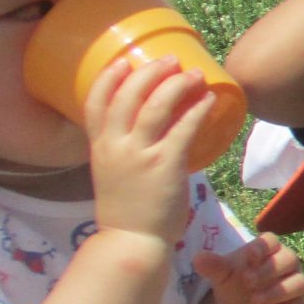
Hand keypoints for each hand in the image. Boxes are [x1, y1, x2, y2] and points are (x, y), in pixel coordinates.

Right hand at [87, 55, 216, 244]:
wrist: (131, 243)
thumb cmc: (127, 211)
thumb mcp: (111, 174)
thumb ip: (124, 153)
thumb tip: (149, 136)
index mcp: (99, 148)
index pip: (95, 102)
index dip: (108, 77)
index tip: (123, 60)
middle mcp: (115, 146)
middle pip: (128, 95)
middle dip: (149, 72)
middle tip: (170, 60)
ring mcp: (140, 155)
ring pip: (156, 106)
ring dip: (177, 84)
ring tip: (195, 74)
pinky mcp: (166, 165)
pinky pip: (184, 128)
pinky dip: (197, 110)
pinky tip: (209, 100)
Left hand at [193, 234, 303, 303]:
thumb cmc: (234, 285)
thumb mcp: (222, 276)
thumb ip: (214, 266)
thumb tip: (198, 258)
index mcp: (268, 249)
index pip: (271, 240)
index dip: (263, 247)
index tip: (250, 257)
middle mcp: (287, 263)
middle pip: (289, 259)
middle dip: (269, 271)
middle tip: (247, 282)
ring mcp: (295, 283)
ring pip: (297, 283)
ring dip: (276, 292)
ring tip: (254, 302)